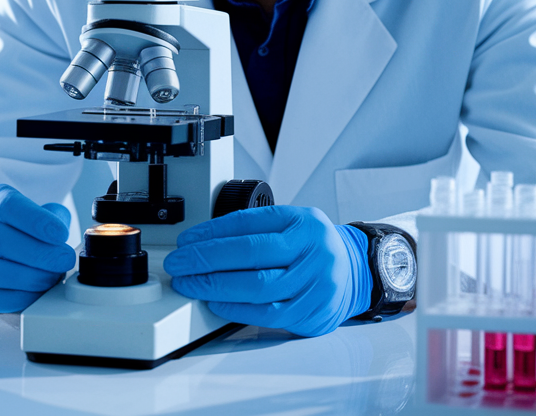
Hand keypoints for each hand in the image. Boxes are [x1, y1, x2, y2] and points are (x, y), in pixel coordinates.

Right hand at [0, 184, 75, 312]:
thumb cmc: (31, 229)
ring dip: (27, 277)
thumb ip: (58, 219)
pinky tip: (38, 291)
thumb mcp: (47, 213)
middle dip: (37, 253)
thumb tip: (77, 237)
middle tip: (64, 259)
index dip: (34, 220)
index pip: (6, 205)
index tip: (61, 233)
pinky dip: (17, 297)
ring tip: (52, 276)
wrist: (8, 247)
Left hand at [162, 205, 370, 336]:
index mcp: (303, 222)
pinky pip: (267, 313)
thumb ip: (257, 229)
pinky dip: (236, 308)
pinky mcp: (313, 312)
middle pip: (250, 254)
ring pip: (257, 286)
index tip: (186, 241)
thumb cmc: (314, 249)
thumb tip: (204, 242)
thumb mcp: (293, 225)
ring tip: (191, 284)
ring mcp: (316, 282)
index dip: (211, 233)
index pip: (248, 224)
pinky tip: (217, 303)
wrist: (356, 272)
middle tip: (179, 263)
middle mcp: (312, 250)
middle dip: (206, 259)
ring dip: (215, 286)